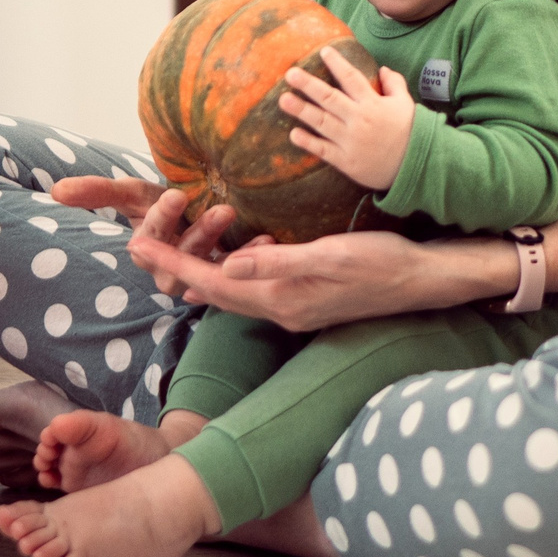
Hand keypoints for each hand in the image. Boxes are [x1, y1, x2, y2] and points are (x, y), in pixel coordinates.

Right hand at [55, 178, 272, 305]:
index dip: (162, 218)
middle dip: (200, 236)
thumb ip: (98, 192)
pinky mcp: (228, 277)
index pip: (152, 237)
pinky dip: (254, 255)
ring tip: (240, 217)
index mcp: (147, 250)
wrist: (193, 213)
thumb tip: (55, 190)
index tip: (176, 194)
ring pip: (210, 267)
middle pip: (184, 258)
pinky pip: (241, 272)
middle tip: (221, 211)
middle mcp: (172, 269)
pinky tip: (268, 238)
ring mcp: (200, 275)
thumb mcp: (132, 193)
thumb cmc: (162, 204)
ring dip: (226, 245)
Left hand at [126, 222, 503, 333]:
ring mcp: (294, 309)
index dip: (172, 264)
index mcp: (281, 299)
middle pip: (214, 292)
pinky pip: (254, 291)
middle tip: (139, 248)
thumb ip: (279, 261)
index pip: (212, 282)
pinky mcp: (305, 302)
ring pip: (233, 294)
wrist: (421, 283)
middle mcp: (281, 309)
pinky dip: (232, 276)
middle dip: (175, 270)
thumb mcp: (331, 255)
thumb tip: (227, 264)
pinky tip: (230, 260)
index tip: (136, 246)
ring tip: (172, 255)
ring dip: (200, 274)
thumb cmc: (381, 262)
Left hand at [280, 46, 415, 191]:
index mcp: (372, 103)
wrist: (416, 166)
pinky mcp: (346, 161)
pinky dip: (308, 142)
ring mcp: (350, 141)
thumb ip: (395, 84)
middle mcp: (358, 120)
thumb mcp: (406, 103)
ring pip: (321, 122)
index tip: (323, 50)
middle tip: (290, 73)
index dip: (337, 63)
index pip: (351, 78)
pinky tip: (293, 134)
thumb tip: (382, 68)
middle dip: (308, 85)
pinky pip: (323, 150)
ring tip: (283, 99)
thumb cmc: (410, 133)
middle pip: (329, 98)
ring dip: (301, 110)